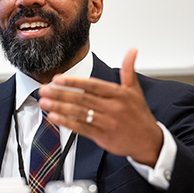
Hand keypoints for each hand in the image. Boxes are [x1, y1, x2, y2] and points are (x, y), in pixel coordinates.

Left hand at [38, 49, 162, 166]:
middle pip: (82, 99)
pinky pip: (81, 128)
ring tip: (44, 102)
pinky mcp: (102, 136)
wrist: (149, 141)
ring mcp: (106, 123)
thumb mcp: (135, 90)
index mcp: (118, 94)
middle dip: (60, 94)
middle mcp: (112, 108)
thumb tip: (132, 51)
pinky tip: (54, 117)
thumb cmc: (139, 115)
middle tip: (44, 89)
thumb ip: (128, 69)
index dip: (74, 82)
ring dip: (59, 108)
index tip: (58, 79)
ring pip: (79, 113)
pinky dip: (67, 123)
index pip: (92, 85)